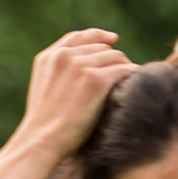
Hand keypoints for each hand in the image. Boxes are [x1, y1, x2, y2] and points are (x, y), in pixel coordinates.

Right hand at [15, 29, 132, 168]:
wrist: (42, 142)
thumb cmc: (44, 126)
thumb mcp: (44, 90)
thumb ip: (59, 73)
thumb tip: (87, 68)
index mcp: (48, 57)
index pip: (79, 37)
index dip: (98, 36)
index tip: (113, 40)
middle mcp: (64, 56)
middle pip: (101, 47)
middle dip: (112, 59)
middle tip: (122, 73)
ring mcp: (79, 66)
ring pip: (115, 56)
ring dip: (123, 67)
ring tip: (130, 79)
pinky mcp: (95, 79)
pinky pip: (123, 69)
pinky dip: (131, 74)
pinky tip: (136, 81)